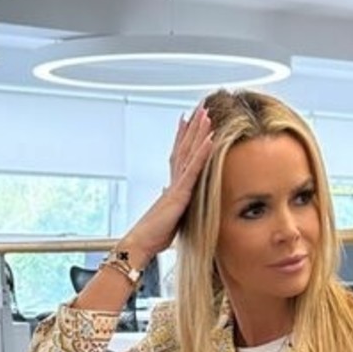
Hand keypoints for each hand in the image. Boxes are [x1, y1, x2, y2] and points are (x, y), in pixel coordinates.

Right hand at [123, 104, 213, 259]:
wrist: (141, 243)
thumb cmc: (154, 235)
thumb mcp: (169, 218)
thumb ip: (173, 206)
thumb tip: (173, 201)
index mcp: (172, 187)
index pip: (179, 156)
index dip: (183, 137)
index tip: (188, 121)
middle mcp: (173, 181)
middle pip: (184, 148)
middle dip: (193, 128)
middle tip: (200, 108)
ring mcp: (177, 185)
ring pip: (188, 152)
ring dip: (198, 132)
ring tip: (205, 114)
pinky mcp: (180, 193)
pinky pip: (194, 169)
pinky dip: (202, 152)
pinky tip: (210, 138)